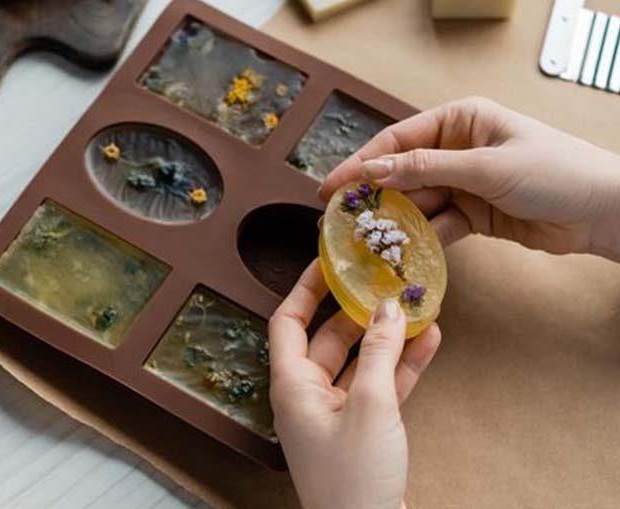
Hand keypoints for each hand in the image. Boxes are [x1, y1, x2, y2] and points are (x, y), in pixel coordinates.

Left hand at [269, 260, 440, 508]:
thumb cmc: (354, 478)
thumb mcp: (370, 406)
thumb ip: (379, 353)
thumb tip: (388, 308)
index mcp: (291, 386)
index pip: (287, 322)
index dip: (304, 289)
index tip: (327, 262)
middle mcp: (307, 396)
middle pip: (328, 339)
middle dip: (358, 311)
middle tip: (383, 282)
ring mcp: (335, 413)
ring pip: (359, 362)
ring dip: (387, 338)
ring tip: (415, 306)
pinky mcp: (361, 429)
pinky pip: (379, 387)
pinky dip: (401, 367)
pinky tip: (429, 341)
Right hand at [319, 97, 619, 260]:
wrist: (603, 211)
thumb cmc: (554, 171)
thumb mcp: (485, 166)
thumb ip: (426, 169)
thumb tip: (373, 170)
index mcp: (461, 120)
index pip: (399, 141)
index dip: (362, 163)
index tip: (332, 186)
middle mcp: (457, 148)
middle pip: (402, 172)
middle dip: (373, 195)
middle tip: (337, 218)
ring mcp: (465, 183)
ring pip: (417, 202)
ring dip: (394, 220)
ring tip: (362, 239)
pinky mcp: (474, 214)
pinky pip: (437, 225)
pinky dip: (421, 238)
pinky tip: (400, 250)